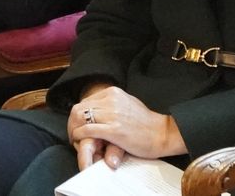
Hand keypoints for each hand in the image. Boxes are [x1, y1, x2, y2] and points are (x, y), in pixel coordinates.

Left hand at [69, 86, 185, 168]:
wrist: (162, 133)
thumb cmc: (146, 122)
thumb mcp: (127, 104)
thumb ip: (111, 104)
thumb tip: (97, 108)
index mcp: (112, 92)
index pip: (85, 101)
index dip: (78, 115)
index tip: (78, 126)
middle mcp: (111, 100)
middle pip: (79, 109)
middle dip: (73, 123)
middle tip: (73, 135)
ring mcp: (112, 114)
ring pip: (80, 118)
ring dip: (74, 131)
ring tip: (76, 140)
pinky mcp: (114, 130)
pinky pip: (87, 130)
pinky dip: (79, 136)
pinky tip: (80, 142)